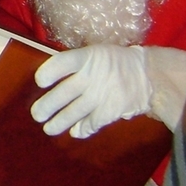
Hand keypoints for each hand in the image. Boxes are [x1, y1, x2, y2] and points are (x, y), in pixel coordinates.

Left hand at [31, 44, 185, 137]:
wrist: (149, 75)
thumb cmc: (114, 63)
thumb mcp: (96, 53)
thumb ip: (75, 65)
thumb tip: (49, 78)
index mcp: (87, 57)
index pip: (62, 62)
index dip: (49, 72)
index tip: (39, 82)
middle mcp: (92, 76)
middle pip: (63, 93)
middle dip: (47, 106)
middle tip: (36, 115)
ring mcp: (101, 95)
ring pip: (74, 112)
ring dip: (59, 122)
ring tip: (49, 128)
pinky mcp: (110, 111)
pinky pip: (90, 123)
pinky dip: (82, 129)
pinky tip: (75, 132)